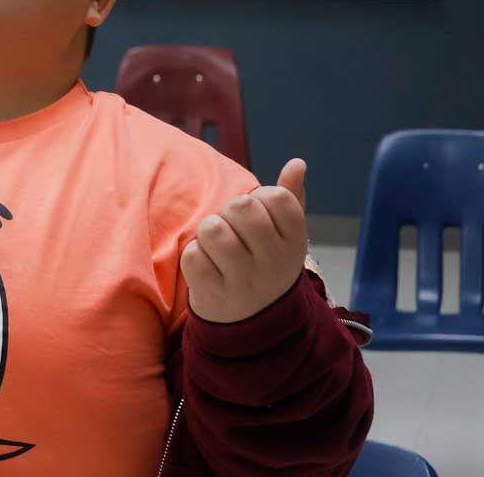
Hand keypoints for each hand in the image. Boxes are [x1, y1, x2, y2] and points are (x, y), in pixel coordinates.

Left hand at [181, 158, 308, 323]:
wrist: (254, 325)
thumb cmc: (266, 265)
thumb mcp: (287, 236)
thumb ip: (291, 198)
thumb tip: (297, 163)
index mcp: (294, 242)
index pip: (275, 197)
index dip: (259, 198)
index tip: (259, 217)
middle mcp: (273, 262)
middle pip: (240, 207)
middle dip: (228, 211)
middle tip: (233, 230)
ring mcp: (243, 280)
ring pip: (212, 228)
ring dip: (207, 232)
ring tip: (216, 247)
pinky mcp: (213, 294)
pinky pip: (192, 255)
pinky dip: (193, 256)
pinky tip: (206, 268)